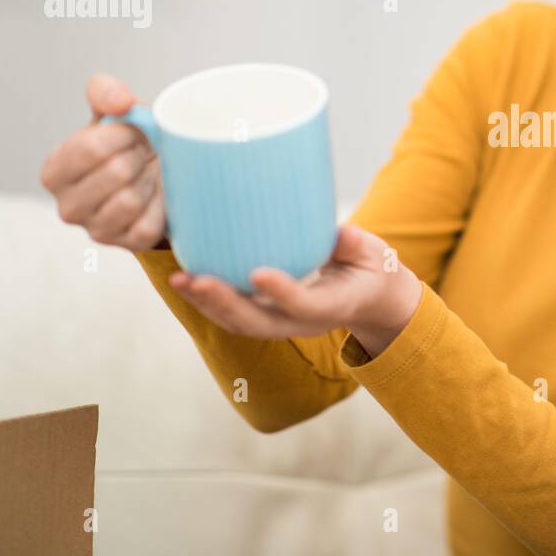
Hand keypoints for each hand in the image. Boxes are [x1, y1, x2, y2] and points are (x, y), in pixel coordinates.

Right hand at [39, 73, 166, 250]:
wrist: (156, 174)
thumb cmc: (128, 143)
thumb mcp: (113, 112)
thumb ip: (106, 93)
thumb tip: (119, 102)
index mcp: (54, 172)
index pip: (90, 148)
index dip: (122, 134)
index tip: (134, 131)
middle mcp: (67, 207)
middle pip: (116, 173)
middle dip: (139, 156)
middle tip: (144, 152)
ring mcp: (96, 231)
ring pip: (131, 201)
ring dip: (150, 180)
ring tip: (148, 172)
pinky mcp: (127, 245)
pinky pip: (149, 224)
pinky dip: (162, 205)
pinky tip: (158, 195)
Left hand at [168, 224, 423, 356]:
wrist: (373, 300)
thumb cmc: (373, 270)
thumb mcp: (376, 255)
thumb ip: (355, 245)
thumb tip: (337, 233)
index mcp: (334, 306)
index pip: (304, 305)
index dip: (281, 292)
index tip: (257, 273)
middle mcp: (304, 322)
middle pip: (258, 322)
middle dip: (223, 303)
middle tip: (195, 280)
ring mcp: (284, 322)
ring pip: (240, 323)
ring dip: (207, 305)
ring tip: (180, 281)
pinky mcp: (270, 315)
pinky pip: (235, 315)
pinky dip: (209, 301)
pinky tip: (189, 280)